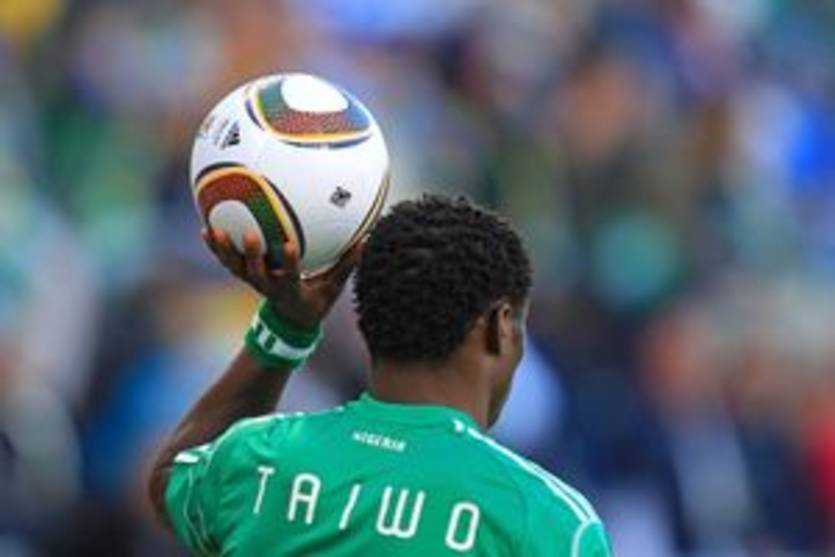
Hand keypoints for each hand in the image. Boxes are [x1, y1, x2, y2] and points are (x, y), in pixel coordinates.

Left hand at [202, 228, 361, 329]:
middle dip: (252, 254)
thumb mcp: (332, 289)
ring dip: (225, 251)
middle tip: (249, 233)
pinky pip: (228, 261)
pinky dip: (216, 248)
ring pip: (235, 267)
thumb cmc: (314, 301)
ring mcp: (254, 281)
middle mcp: (268, 285)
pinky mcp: (245, 275)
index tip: (290, 244)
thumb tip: (365, 240)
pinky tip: (206, 228)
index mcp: (290, 289)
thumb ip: (345, 266)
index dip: (288, 262)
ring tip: (215, 230)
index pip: (290, 276)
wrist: (290, 320)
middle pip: (256, 272)